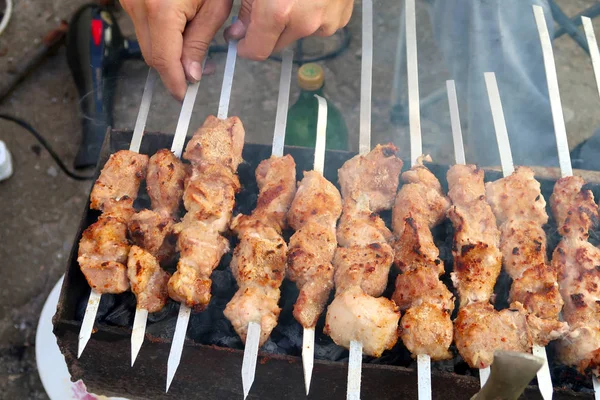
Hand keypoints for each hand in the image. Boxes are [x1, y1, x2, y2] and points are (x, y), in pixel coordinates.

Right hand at [121, 0, 232, 99]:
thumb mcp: (215, 5)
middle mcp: (138, 6)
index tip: (185, 96)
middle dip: (174, 69)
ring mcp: (129, 0)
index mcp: (161, 11)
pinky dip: (161, 35)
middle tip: (200, 72)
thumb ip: (200, 42)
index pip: (164, 62)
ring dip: (169, 52)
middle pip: (152, 55)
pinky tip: (182, 30)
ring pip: (147, 42)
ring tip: (196, 47)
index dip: (175, 83)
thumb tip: (192, 74)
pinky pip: (143, 26)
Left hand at [226, 0, 353, 60]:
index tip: (240, 40)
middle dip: (268, 31)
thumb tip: (239, 31)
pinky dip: (312, 13)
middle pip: (277, 44)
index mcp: (278, 12)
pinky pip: (320, 24)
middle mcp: (304, 23)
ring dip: (292, 21)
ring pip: (299, 33)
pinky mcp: (342, 17)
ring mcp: (327, 21)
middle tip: (266, 6)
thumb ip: (246, 9)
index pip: (257, 51)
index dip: (245, 47)